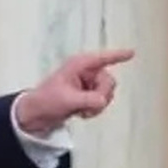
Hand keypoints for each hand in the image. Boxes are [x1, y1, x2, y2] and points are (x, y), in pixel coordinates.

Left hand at [14, 48, 134, 134]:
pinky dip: (95, 110)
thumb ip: (88, 99)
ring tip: (82, 111)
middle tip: (88, 107)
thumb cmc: (46, 101)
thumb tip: (103, 100)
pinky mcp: (87, 95)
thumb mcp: (67, 100)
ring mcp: (87, 84)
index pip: (102, 58)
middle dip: (102, 96)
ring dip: (98, 106)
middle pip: (109, 82)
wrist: (36, 115)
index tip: (132, 52)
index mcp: (78, 65)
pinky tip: (82, 113)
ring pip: (107, 93)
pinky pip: (102, 102)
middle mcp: (85, 72)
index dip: (117, 55)